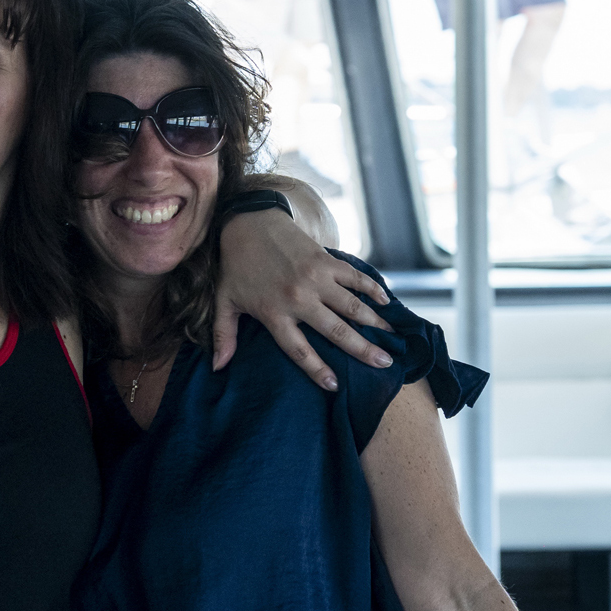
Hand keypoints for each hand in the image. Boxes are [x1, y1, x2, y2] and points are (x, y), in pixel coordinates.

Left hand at [213, 208, 392, 387]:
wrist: (249, 223)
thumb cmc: (236, 266)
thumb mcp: (224, 301)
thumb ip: (223, 335)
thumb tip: (217, 367)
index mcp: (274, 313)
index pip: (299, 349)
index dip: (317, 369)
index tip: (335, 386)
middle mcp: (298, 298)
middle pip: (336, 330)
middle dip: (362, 349)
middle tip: (385, 364)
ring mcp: (315, 278)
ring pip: (351, 306)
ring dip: (375, 322)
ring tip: (392, 338)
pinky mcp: (326, 260)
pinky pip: (355, 278)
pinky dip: (373, 288)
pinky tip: (387, 302)